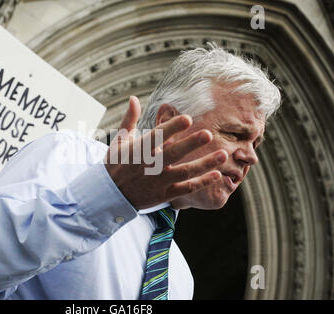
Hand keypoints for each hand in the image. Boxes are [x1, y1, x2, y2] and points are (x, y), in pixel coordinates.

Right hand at [104, 96, 227, 209]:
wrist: (110, 195)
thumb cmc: (116, 164)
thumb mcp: (120, 141)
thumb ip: (130, 119)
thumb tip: (133, 98)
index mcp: (138, 150)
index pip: (157, 137)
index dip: (172, 127)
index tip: (188, 118)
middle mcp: (150, 166)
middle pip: (173, 154)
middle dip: (191, 144)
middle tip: (208, 134)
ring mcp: (158, 182)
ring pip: (184, 172)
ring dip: (204, 164)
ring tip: (223, 154)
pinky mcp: (164, 195)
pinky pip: (186, 189)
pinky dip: (201, 183)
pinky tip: (217, 174)